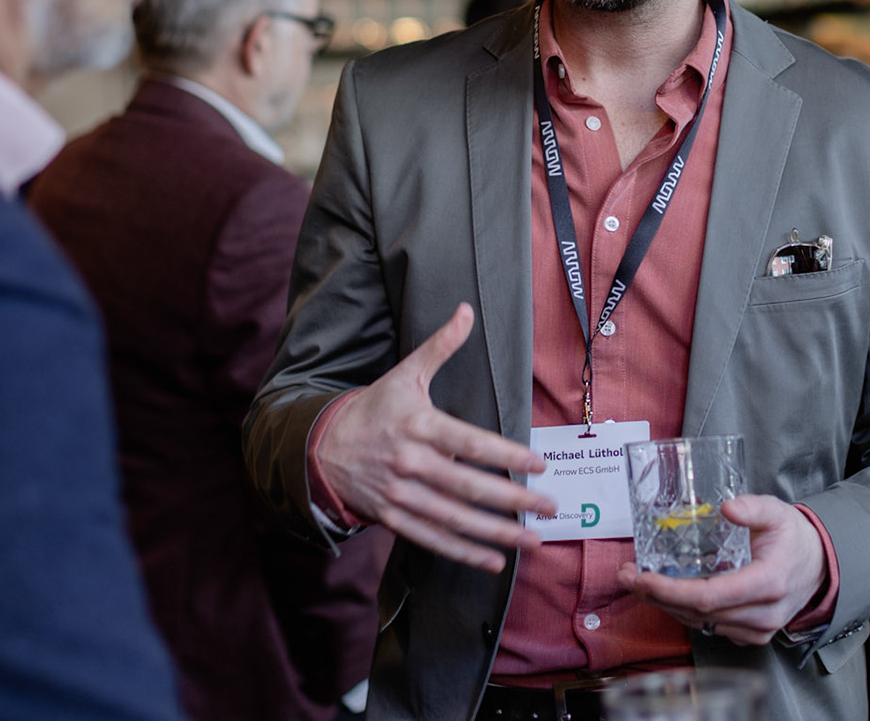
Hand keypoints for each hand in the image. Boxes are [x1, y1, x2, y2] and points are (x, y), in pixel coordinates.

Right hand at [312, 304, 554, 572]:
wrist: (321, 447)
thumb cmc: (374, 408)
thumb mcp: (404, 374)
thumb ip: (440, 346)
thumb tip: (466, 310)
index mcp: (418, 426)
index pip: (469, 443)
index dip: (506, 455)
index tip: (539, 464)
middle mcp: (410, 464)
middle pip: (468, 487)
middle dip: (512, 500)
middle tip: (548, 507)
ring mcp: (401, 495)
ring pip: (454, 519)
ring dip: (496, 533)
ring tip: (532, 539)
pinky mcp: (393, 518)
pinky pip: (433, 539)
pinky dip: (464, 553)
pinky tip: (495, 560)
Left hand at [616, 495, 826, 645]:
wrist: (819, 565)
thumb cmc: (794, 537)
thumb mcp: (778, 512)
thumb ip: (754, 507)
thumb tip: (729, 507)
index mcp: (768, 583)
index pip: (710, 597)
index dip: (671, 590)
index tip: (642, 577)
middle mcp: (762, 614)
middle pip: (698, 613)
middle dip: (657, 595)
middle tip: (626, 575)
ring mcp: (757, 630)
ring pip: (700, 624)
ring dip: (665, 605)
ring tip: (636, 581)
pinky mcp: (751, 635)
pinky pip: (710, 628)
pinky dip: (683, 612)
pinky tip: (664, 594)